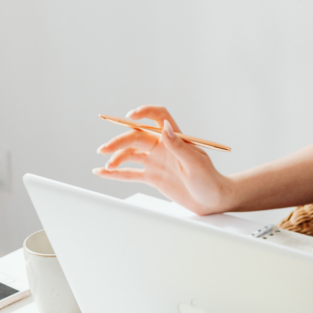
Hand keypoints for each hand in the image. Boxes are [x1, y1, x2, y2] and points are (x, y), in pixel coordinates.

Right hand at [94, 105, 232, 215]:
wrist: (211, 199)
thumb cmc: (208, 179)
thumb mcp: (195, 162)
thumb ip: (178, 146)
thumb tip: (163, 127)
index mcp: (175, 138)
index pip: (158, 117)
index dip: (144, 112)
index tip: (130, 116)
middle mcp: (162, 147)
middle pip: (136, 137)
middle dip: (119, 141)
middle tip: (104, 150)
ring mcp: (156, 161)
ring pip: (131, 154)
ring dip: (116, 157)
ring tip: (106, 166)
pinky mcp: (152, 177)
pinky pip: (130, 173)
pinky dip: (116, 173)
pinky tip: (102, 172)